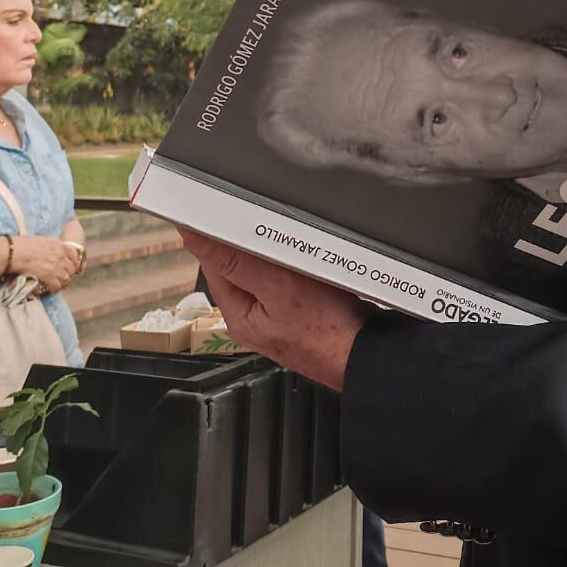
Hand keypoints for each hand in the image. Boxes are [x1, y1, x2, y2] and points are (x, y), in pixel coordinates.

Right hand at [6, 235, 79, 293]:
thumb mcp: (42, 240)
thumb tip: (52, 253)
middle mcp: (60, 255)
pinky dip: (55, 289)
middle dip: (68, 274)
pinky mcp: (49, 276)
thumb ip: (51, 247)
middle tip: (62, 278)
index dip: (74, 263)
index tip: (71, 267)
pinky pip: (57, 286)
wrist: (12, 252)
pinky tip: (51, 289)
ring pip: (66, 278)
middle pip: (72, 269)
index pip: (75, 255)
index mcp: (59, 245)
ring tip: (56, 284)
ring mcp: (56, 266)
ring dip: (62, 282)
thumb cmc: (22, 244)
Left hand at [180, 228, 368, 390]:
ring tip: (299, 248)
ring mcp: (282, 316)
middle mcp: (257, 318)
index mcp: (239, 315)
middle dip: (255, 244)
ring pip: (271, 271)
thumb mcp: (276, 288)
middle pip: (243, 266)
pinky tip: (315, 265)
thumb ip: (236, 262)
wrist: (369, 354)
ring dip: (281, 253)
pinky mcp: (306, 313)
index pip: (215, 265)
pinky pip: (293, 280)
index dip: (219, 237)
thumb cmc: (328, 332)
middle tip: (274, 228)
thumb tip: (197, 240)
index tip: (226, 212)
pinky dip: (300, 266)